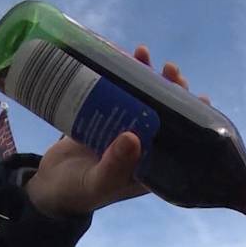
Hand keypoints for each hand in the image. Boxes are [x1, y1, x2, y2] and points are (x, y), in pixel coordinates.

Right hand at [25, 45, 209, 218]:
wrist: (46, 188)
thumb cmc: (76, 193)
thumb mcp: (97, 183)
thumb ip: (115, 166)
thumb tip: (134, 137)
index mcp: (150, 165)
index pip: (179, 138)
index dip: (191, 117)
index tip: (199, 96)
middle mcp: (141, 146)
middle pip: (162, 112)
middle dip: (169, 89)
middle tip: (169, 69)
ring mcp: (121, 130)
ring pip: (139, 99)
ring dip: (144, 76)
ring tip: (142, 53)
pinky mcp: (101, 119)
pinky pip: (113, 94)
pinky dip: (116, 77)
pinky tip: (117, 56)